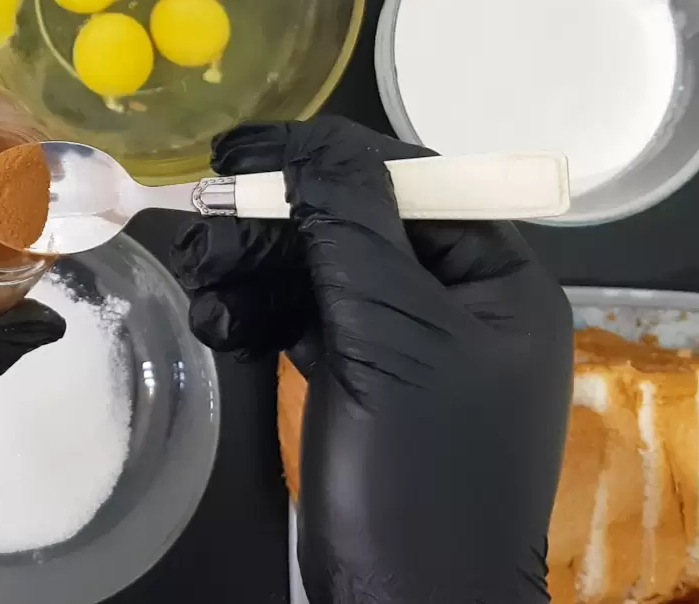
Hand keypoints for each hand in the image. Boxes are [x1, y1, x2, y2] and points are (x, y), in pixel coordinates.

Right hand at [171, 117, 572, 602]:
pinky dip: (259, 316)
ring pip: (321, 274)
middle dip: (277, 223)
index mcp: (499, 279)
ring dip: (255, 270)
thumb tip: (311, 139)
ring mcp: (406, 346)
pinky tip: (217, 323)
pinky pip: (306, 323)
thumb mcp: (390, 331)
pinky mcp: (360, 383)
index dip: (327, 157)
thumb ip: (350, 223)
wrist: (406, 601)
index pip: (414, 181)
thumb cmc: (420, 464)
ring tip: (199, 275)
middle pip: (356, 225)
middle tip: (201, 219)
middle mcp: (457, 302)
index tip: (242, 149)